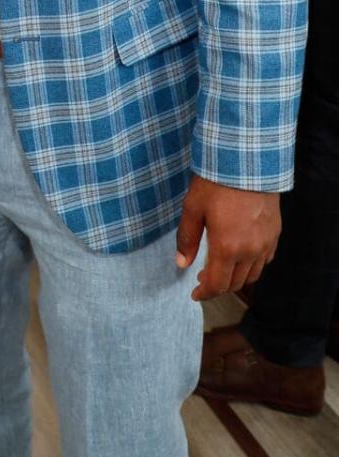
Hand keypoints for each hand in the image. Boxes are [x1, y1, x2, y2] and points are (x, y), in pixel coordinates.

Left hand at [176, 174, 279, 301]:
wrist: (247, 162)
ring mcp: (265, 244)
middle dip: (218, 286)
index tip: (195, 295)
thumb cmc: (216, 183)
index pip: (217, 284)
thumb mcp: (193, 208)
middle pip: (235, 283)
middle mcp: (249, 251)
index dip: (205, 294)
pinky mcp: (275, 234)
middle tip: (203, 279)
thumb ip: (187, 238)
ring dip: (235, 278)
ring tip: (221, 269)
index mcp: (227, 248)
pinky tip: (241, 256)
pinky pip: (265, 260)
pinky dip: (252, 266)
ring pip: (252, 275)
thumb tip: (181, 263)